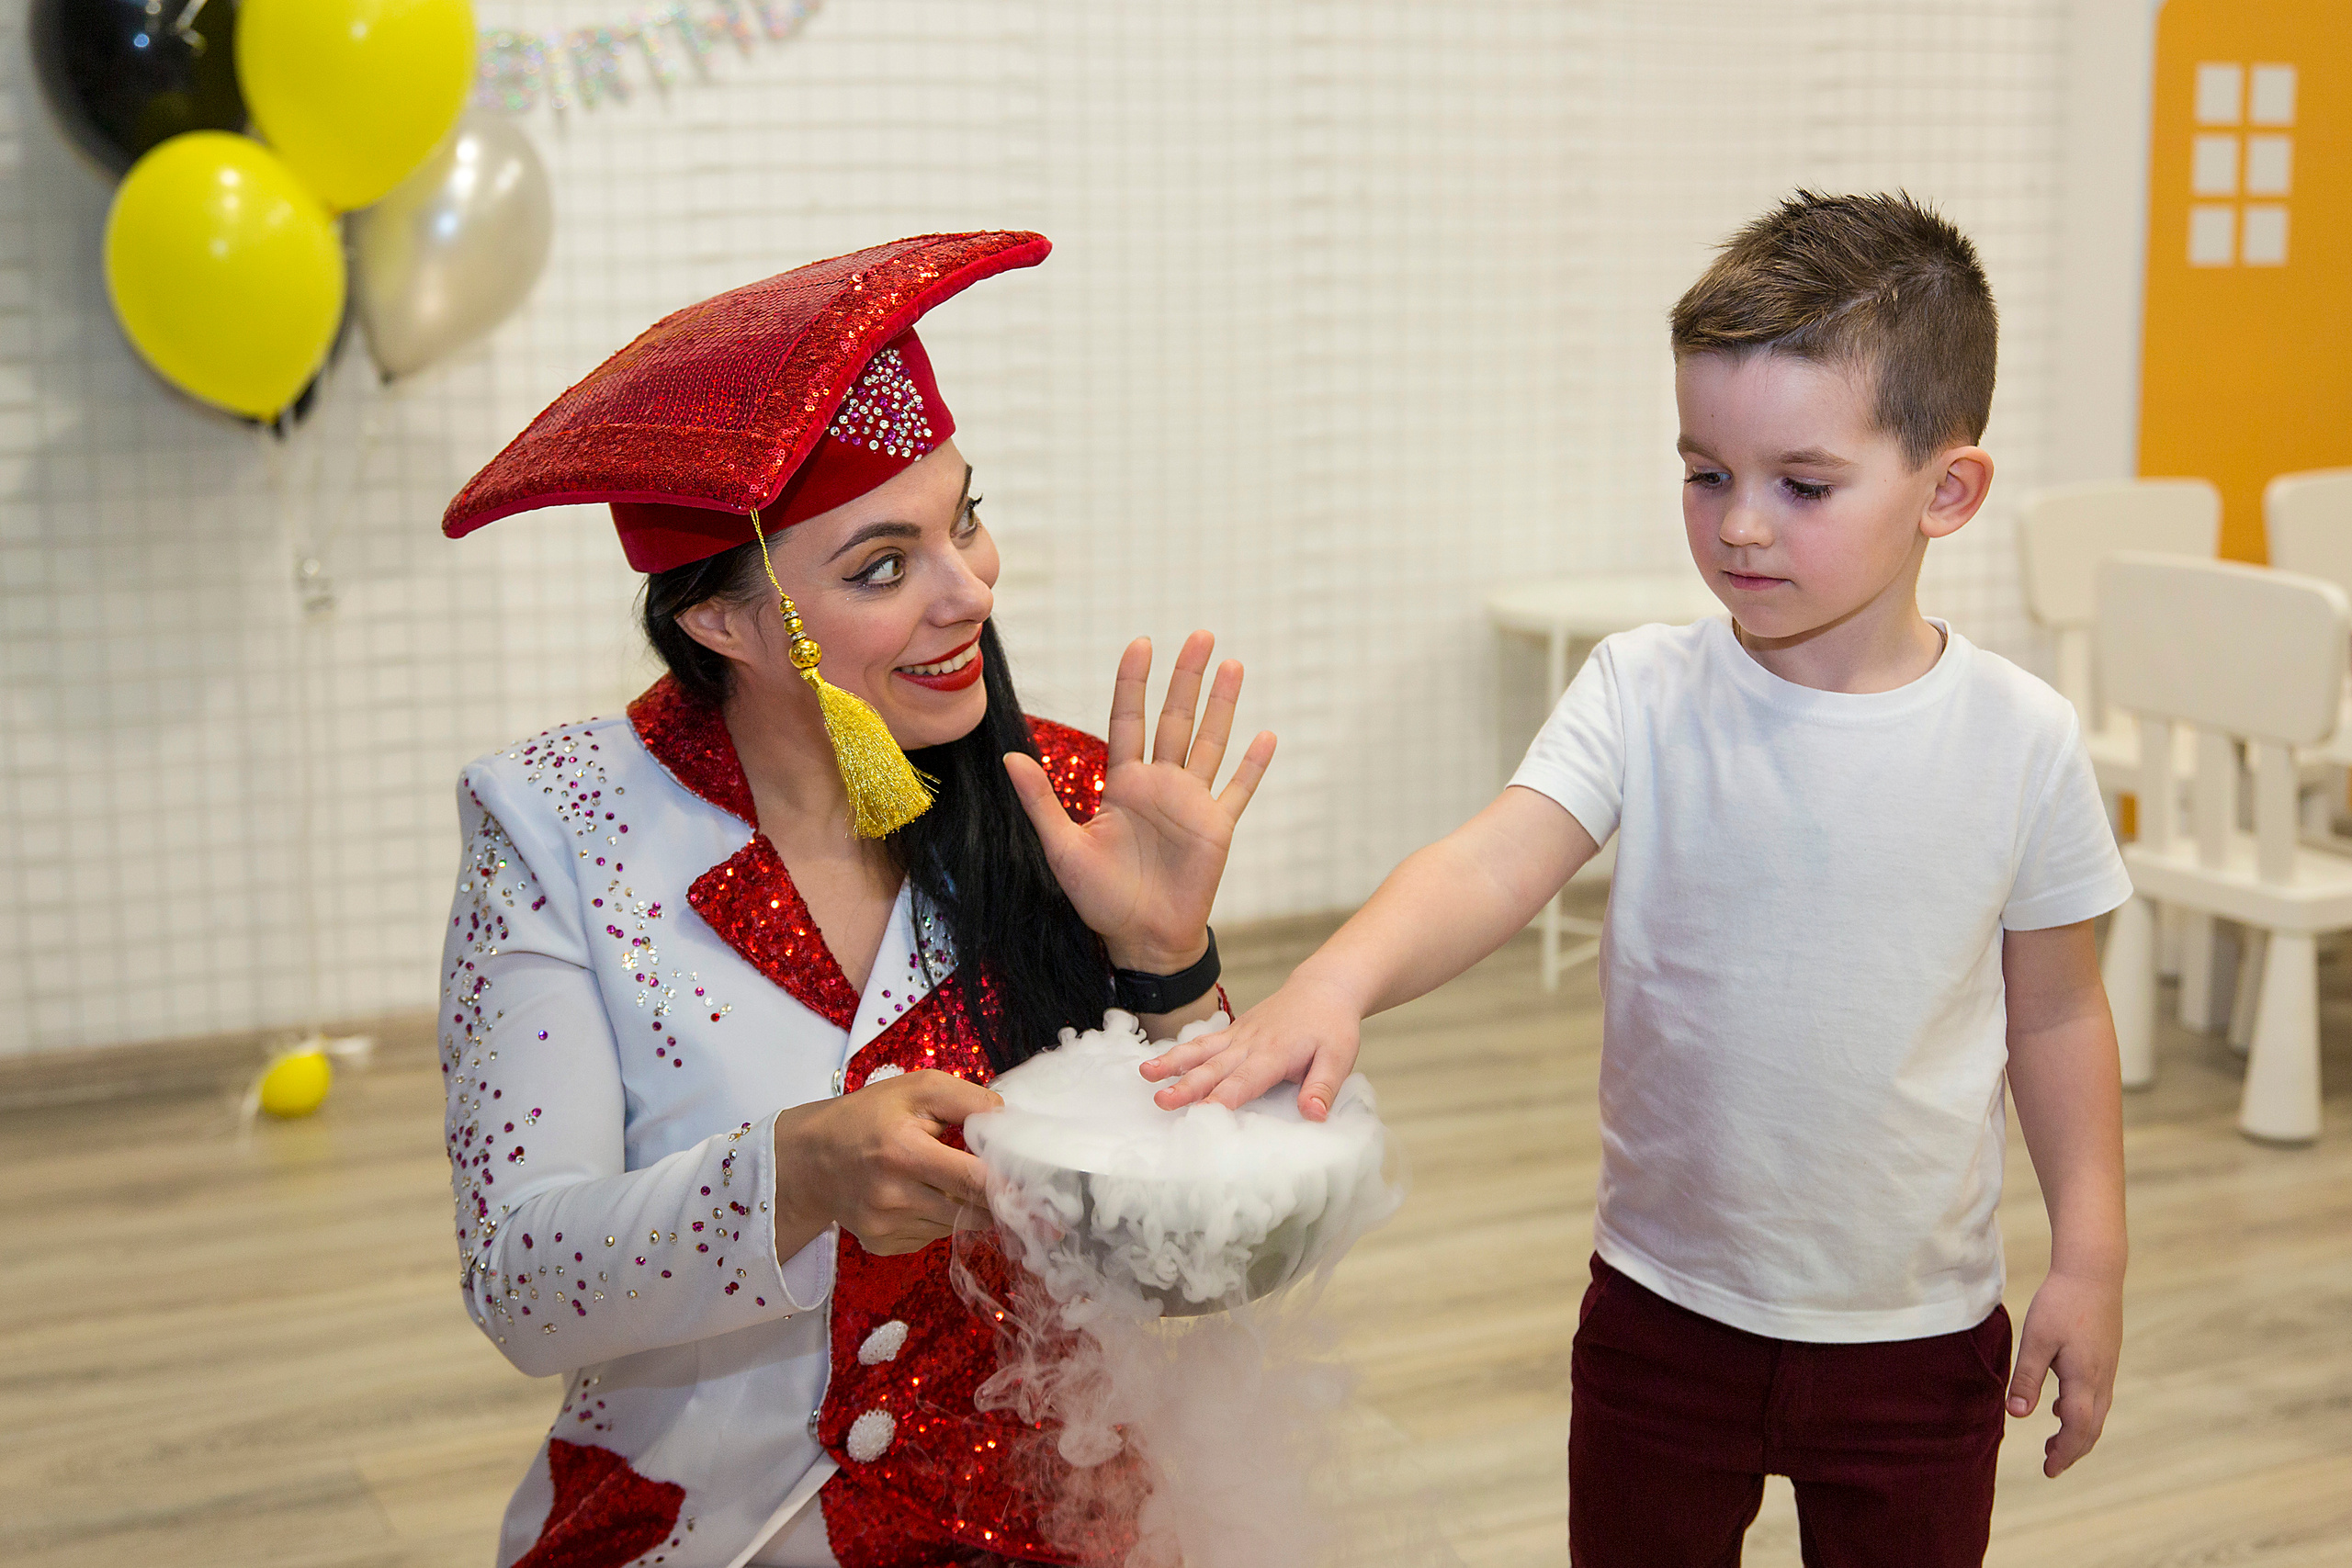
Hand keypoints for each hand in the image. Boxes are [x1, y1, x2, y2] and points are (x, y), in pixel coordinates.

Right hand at [771, 1070, 1000, 1256]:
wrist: (812, 1158)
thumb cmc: (869, 1116)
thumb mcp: (916, 1089)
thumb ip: (967, 1099)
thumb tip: (1009, 1121)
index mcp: (903, 1152)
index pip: (973, 1179)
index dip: (1008, 1181)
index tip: (1032, 1179)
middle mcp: (893, 1196)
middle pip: (972, 1210)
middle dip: (997, 1198)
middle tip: (1014, 1185)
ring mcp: (886, 1226)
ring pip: (956, 1225)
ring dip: (968, 1207)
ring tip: (954, 1180)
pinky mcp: (882, 1245)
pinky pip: (933, 1237)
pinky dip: (941, 1219)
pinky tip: (925, 1197)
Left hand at [1006, 631, 1275, 973]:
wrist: (1141, 940)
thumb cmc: (1099, 899)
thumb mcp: (1062, 848)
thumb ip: (1041, 801)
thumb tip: (1010, 757)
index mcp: (1124, 784)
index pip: (1130, 720)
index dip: (1134, 682)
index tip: (1142, 643)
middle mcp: (1160, 785)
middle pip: (1176, 719)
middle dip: (1187, 677)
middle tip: (1201, 636)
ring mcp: (1192, 803)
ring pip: (1211, 742)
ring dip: (1223, 705)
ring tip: (1233, 666)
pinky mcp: (1217, 828)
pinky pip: (1238, 790)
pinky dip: (1252, 765)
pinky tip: (1266, 736)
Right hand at [1138, 970, 1362, 1117]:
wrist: (1324, 988)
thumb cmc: (1332, 1026)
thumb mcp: (1339, 1058)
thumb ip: (1323, 1087)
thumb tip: (1313, 1115)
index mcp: (1275, 1053)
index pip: (1245, 1081)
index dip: (1223, 1097)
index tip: (1202, 1113)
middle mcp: (1250, 1044)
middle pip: (1214, 1068)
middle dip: (1186, 1086)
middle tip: (1162, 1100)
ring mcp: (1239, 1036)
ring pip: (1201, 1051)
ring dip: (1172, 1063)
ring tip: (1146, 1074)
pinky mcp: (1234, 1031)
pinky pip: (1204, 1042)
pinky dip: (1180, 1052)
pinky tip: (1159, 1063)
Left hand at [2005, 1268, 2121, 1476]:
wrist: (2094, 1272)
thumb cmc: (2061, 1303)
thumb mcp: (2037, 1339)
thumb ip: (2027, 1378)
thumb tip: (2018, 1415)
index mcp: (2083, 1379)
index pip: (2076, 1429)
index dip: (2064, 1453)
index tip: (2049, 1471)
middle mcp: (2100, 1380)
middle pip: (2090, 1428)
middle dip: (2071, 1450)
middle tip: (2050, 1466)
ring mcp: (2106, 1369)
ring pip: (2095, 1413)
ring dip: (2076, 1432)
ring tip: (2053, 1444)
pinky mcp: (2105, 1358)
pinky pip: (2095, 1397)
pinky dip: (2080, 1412)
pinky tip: (2059, 1407)